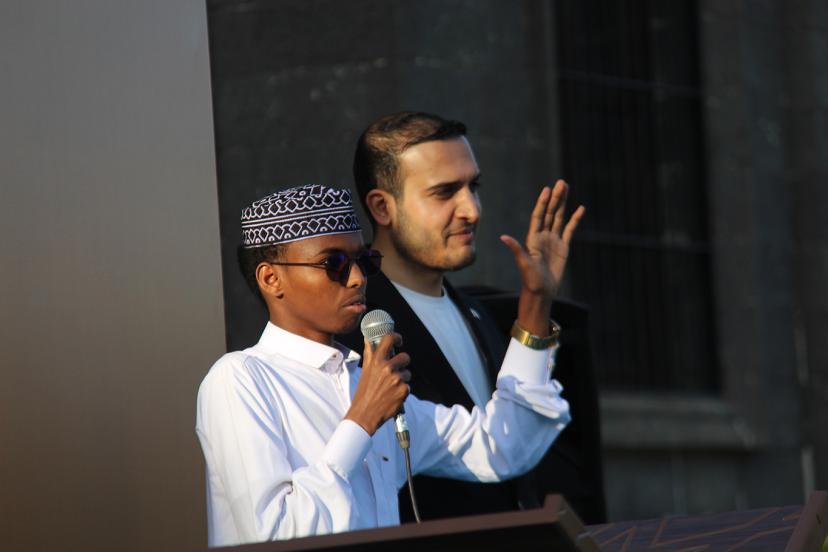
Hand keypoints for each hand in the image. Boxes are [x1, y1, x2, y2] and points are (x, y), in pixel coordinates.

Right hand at [345, 333, 410, 434]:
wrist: (365, 414)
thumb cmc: (364, 393)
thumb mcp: (365, 371)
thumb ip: (369, 354)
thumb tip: (368, 340)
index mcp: (377, 361)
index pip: (389, 339)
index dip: (396, 337)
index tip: (399, 341)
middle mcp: (388, 368)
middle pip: (405, 357)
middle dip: (402, 364)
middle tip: (395, 372)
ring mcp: (397, 379)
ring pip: (407, 373)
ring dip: (402, 379)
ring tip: (390, 388)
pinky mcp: (404, 390)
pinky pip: (408, 386)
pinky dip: (402, 391)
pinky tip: (393, 396)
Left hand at [500, 180, 584, 333]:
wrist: (541, 292)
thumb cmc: (530, 280)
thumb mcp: (523, 264)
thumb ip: (516, 249)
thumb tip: (504, 237)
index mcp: (533, 238)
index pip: (538, 216)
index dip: (542, 203)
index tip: (546, 190)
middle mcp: (543, 236)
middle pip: (550, 212)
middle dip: (555, 198)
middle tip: (561, 182)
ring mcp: (553, 240)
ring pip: (559, 217)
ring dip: (563, 203)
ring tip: (567, 187)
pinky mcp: (563, 247)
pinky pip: (570, 230)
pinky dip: (575, 219)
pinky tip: (580, 208)